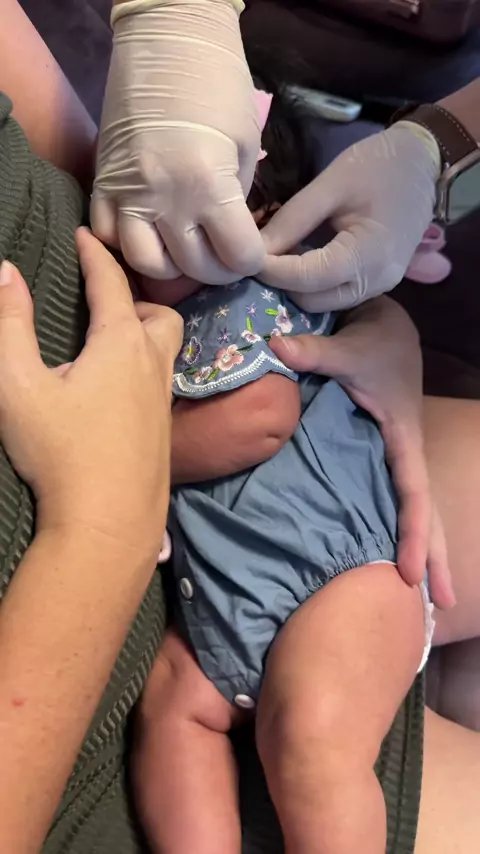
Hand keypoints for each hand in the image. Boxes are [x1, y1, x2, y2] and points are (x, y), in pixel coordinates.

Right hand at [0, 229, 182, 561]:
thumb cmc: (61, 452)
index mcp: (121, 345)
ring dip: (145, 333)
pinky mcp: (164, 433)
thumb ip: (9, 324)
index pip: (112, 283)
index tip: (84, 235)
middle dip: (134, 298)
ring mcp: (163, 402)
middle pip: (159, 315)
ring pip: (167, 350)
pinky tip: (115, 390)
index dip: (95, 254)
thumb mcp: (20, 385)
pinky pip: (161, 381)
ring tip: (108, 342)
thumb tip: (3, 271)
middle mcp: (152, 366)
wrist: (108, 523)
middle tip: (102, 300)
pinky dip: (144, 366)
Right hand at [91, 0, 263, 284]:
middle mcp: (167, 200)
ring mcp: (129, 194)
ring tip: (184, 249)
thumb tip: (231, 236)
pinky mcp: (103, 183)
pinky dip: (127, 244)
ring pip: (147, 264)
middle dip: (217, 269)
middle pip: (195, 267)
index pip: (237, 256)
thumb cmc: (217, 84)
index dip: (250, 260)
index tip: (250, 252)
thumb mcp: (245, 144)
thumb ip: (238, 199)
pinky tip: (147, 231)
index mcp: (210, 186)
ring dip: (171, 266)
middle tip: (223, 255)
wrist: (165, 40)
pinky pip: (108, 236)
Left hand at [260, 125, 439, 310]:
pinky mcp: (377, 283)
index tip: (244, 258)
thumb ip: (292, 220)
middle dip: (280, 284)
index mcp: (368, 255)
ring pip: (323, 302)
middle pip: (312, 300)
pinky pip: (336, 294)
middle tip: (256, 258)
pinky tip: (297, 261)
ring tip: (275, 259)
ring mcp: (379, 286)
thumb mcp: (330, 185)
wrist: (423, 162)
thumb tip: (254, 249)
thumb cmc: (379, 165)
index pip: (307, 277)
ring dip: (295, 287)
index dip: (271, 271)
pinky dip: (313, 284)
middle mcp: (376, 281)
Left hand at [270, 297, 454, 609]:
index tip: (409, 574)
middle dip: (436, 556)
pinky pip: (396, 498)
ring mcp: (398, 456)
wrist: (389, 328)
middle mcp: (406, 454)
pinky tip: (391, 553)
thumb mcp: (347, 347)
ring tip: (427, 595)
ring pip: (415, 508)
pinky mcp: (386, 455)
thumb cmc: (373, 341)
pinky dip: (400, 527)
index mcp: (405, 439)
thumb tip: (271, 346)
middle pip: (427, 512)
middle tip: (443, 605)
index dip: (413, 533)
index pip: (413, 494)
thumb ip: (311, 352)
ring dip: (424, 547)